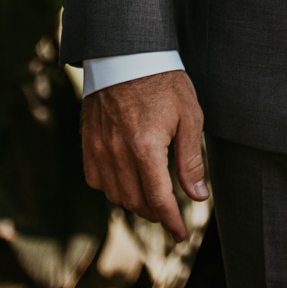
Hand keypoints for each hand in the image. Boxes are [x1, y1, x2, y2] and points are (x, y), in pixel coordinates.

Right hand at [82, 70, 207, 239]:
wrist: (127, 53)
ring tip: (152, 196)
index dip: (171, 221)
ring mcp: (99, 149)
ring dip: (135, 202)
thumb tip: (199, 196)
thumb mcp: (189, 115)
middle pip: (137, 202)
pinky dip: (113, 188)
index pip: (159, 199)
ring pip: (116, 195)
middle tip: (171, 211)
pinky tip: (127, 180)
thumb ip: (191, 160)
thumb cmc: (163, 81)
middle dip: (156, 213)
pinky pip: (97, 180)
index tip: (180, 234)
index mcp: (146, 148)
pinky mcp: (88, 142)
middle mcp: (118, 153)